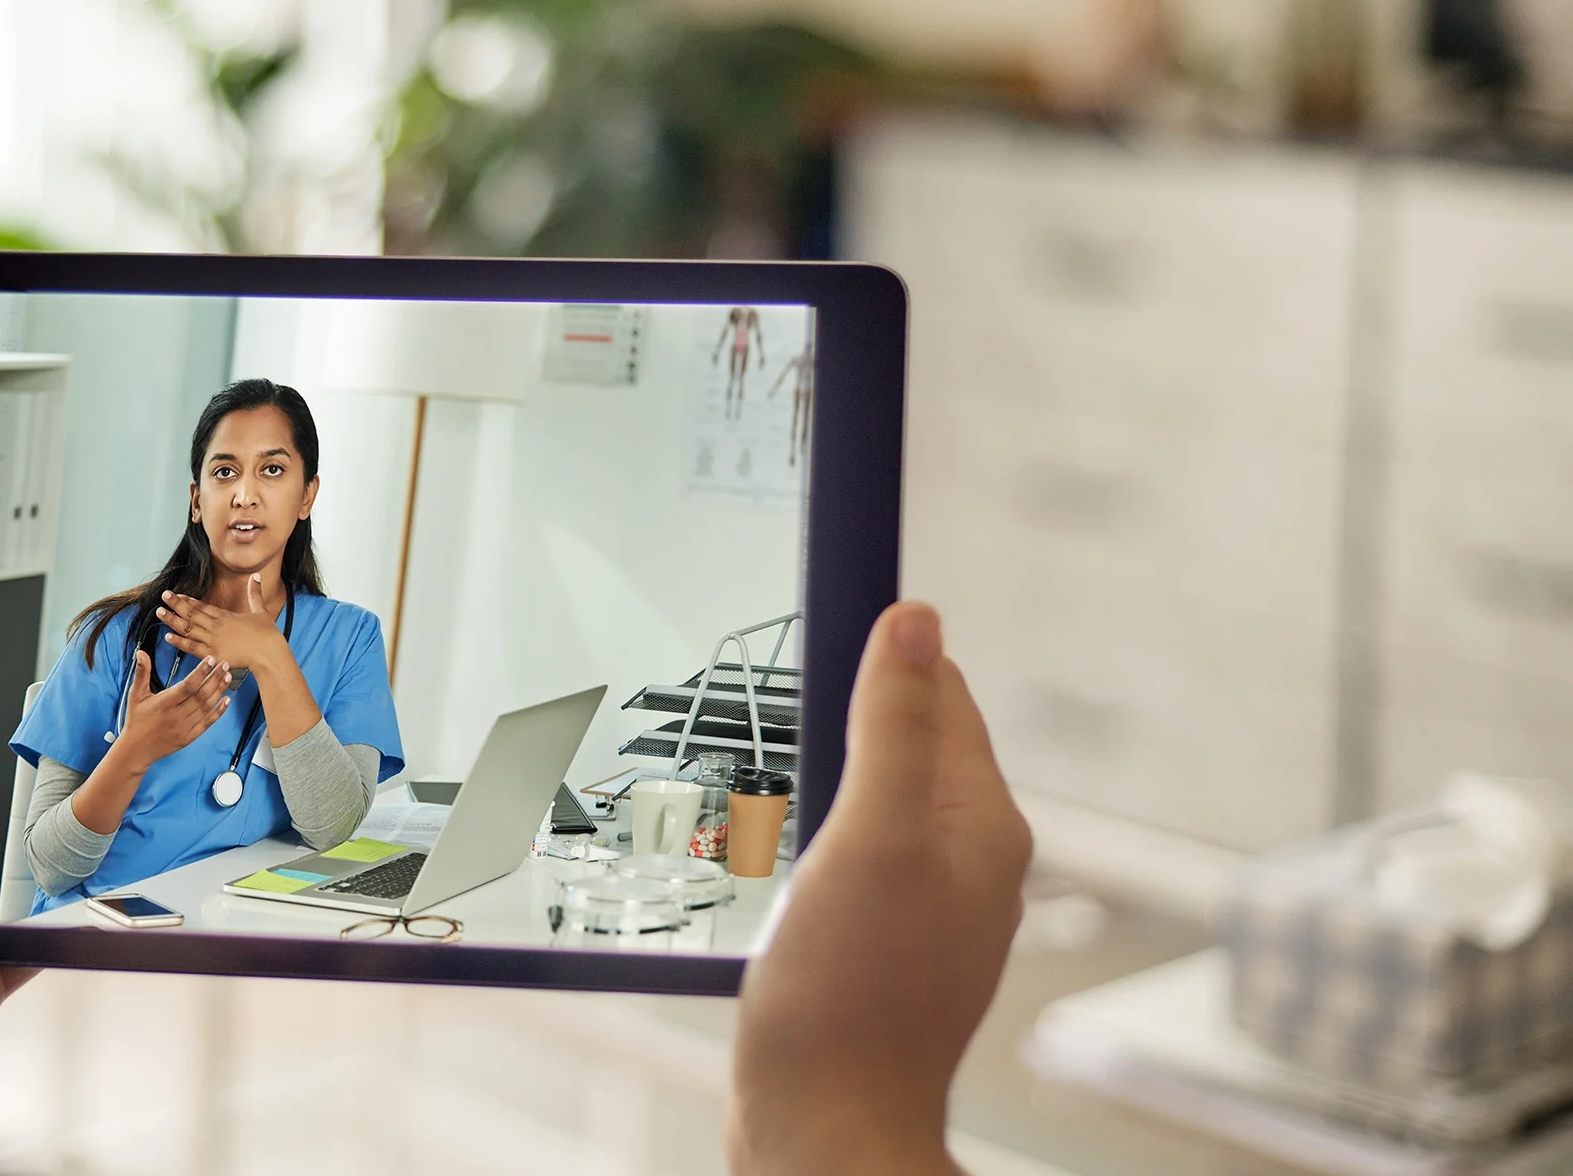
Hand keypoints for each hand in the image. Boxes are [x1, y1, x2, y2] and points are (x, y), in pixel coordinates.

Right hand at [112, 643, 231, 769]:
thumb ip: (142, 673)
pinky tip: (227, 700)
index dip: (200, 672)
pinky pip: (207, 723)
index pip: (187, 686)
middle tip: (225, 664)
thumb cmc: (136, 719)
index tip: (211, 660)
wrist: (137, 750)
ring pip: (206, 707)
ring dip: (219, 691)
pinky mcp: (189, 737)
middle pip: (201, 695)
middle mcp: (176, 716)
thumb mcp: (135, 695)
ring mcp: (184, 728)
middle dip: (215, 678)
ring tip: (227, 677)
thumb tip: (141, 652)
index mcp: (163, 704)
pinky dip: (218, 711)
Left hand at [157, 574, 290, 674]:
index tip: (176, 595)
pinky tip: (168, 637)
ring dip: (173, 620)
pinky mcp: (213, 654)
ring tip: (160, 613)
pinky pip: (192, 648)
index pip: (202, 606)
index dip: (188, 601)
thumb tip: (257, 576)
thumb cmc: (267, 634)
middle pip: (192, 614)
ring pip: (188, 629)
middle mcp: (217, 626)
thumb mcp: (260, 610)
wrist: (269, 652)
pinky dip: (180, 642)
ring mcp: (213, 640)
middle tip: (163, 596)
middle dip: (175, 605)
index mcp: (226, 616)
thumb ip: (255, 593)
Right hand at [726, 602, 1030, 1175]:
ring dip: (818, 784)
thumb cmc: (847, 996)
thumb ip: (894, 726)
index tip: (808, 644)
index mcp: (980, 824)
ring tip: (763, 795)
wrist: (823, 1130)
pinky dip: (807, 843)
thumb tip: (917, 618)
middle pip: (904, 746)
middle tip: (772, 722)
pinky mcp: (879, 948)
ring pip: (871, 803)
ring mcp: (923, 909)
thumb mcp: (871, 838)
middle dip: (842, 722)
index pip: (941, 695)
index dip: (878, 660)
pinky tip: (767, 861)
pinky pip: (848, 861)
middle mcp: (966, 863)